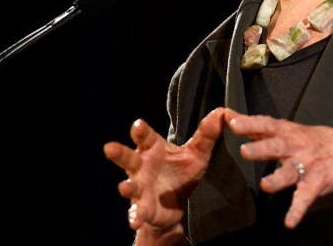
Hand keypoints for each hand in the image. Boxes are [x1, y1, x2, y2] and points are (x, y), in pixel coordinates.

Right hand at [103, 107, 227, 237]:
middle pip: (128, 158)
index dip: (141, 131)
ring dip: (126, 187)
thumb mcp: (197, 153)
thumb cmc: (181, 171)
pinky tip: (135, 220)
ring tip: (124, 187)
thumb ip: (208, 134)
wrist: (175, 204)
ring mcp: (140, 188)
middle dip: (118, 153)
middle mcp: (142, 167)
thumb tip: (223, 112)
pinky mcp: (143, 208)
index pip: (146, 137)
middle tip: (109, 148)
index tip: (138, 124)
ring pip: (129, 186)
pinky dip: (136, 216)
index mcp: (153, 150)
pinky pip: (137, 212)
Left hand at [224, 109, 332, 228]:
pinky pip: (304, 199)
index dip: (250, 123)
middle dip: (261, 149)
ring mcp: (307, 165)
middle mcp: (297, 147)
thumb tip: (229, 116)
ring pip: (290, 172)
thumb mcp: (289, 129)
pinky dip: (297, 211)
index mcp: (288, 132)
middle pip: (277, 146)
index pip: (267, 124)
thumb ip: (259, 127)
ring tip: (265, 185)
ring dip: (277, 179)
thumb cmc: (313, 140)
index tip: (232, 121)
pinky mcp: (316, 184)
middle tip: (244, 151)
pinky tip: (289, 223)